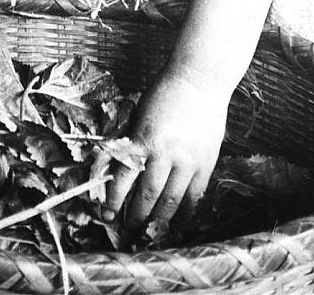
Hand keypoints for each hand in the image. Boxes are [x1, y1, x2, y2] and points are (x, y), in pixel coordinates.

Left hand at [105, 68, 229, 238]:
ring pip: (172, 201)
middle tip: (126, 232)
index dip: (114, 200)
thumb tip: (119, 170)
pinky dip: (186, 213)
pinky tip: (178, 223)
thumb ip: (132, 143)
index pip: (124, 178)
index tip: (106, 215)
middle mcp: (166, 154)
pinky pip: (196, 196)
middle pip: (148, 195)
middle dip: (135, 217)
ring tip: (149, 233)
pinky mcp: (206, 163)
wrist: (199, 80)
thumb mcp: (139, 116)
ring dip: (159, 221)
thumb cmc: (164, 92)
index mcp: (144, 139)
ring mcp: (188, 160)